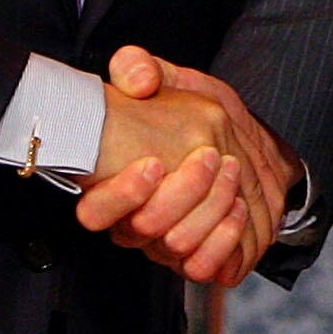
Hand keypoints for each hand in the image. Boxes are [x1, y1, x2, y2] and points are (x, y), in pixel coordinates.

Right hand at [72, 45, 293, 286]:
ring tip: (231, 172)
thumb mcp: (163, 80)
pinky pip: (205, 266)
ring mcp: (163, 244)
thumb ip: (138, 68)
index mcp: (110, 185)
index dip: (123, 194)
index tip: (154, 164)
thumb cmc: (185, 113)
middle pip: (144, 229)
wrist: (234, 145)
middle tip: (210, 157)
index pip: (94, 212)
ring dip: (209, 210)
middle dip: (183, 191)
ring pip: (177, 247)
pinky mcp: (196, 256)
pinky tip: (238, 209)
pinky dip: (225, 239)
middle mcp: (131, 222)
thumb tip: (138, 81)